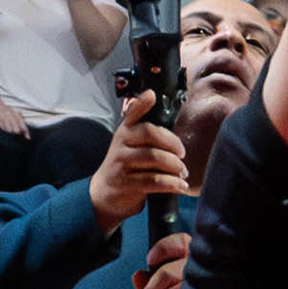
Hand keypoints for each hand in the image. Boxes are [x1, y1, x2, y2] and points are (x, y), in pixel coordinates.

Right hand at [87, 107, 187, 232]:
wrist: (104, 193)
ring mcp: (122, 164)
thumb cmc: (125, 165)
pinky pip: (155, 181)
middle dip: (173, 143)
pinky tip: (180, 185)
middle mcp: (121, 144)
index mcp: (124, 131)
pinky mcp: (126, 184)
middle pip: (150, 134)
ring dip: (175, 166)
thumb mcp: (130, 144)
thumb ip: (146, 131)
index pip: (133, 113)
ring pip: (155, 158)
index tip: (152, 95)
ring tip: (183, 172)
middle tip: (182, 154)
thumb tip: (165, 113)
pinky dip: (172, 184)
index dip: (142, 103)